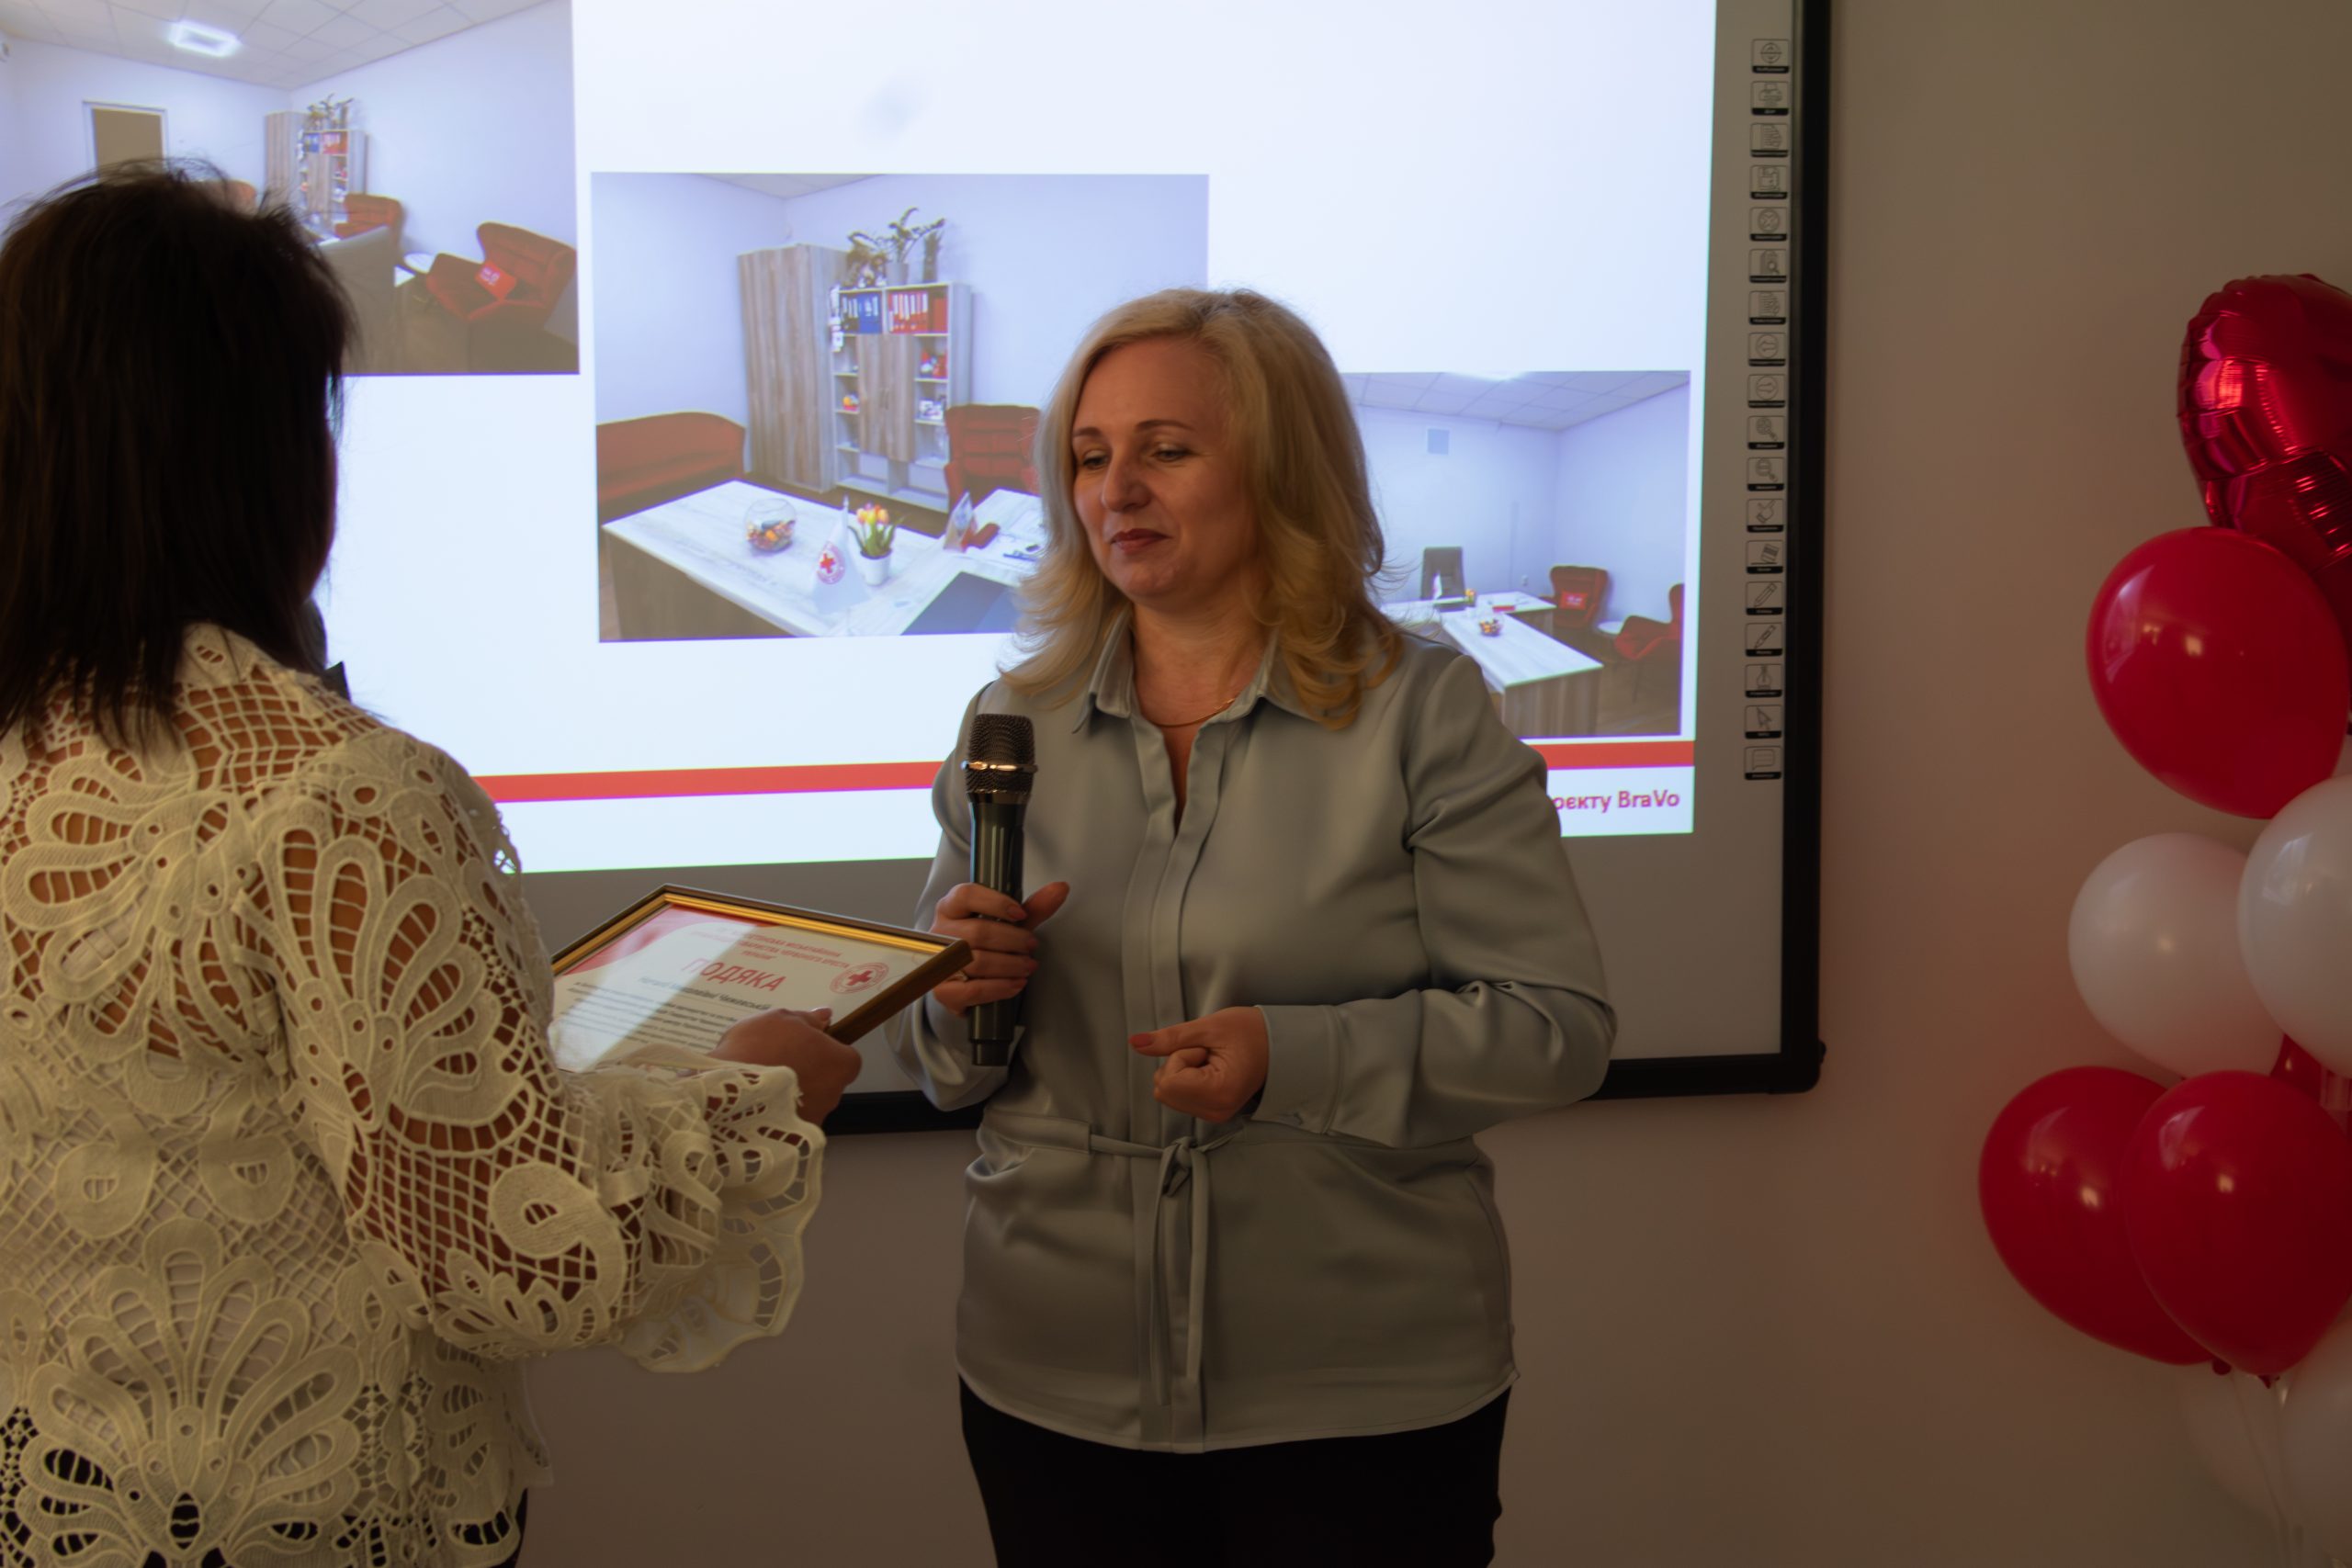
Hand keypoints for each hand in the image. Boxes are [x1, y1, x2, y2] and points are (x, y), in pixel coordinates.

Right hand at [711, 1007, 862, 1121]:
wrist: (723, 1095)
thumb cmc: (758, 1050)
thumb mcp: (780, 1019)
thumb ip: (807, 1019)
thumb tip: (824, 1017)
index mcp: (839, 1064)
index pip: (846, 1058)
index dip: (826, 1050)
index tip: (804, 1046)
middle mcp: (834, 1096)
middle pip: (827, 1081)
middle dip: (808, 1073)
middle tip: (777, 1062)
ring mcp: (814, 1121)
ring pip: (808, 1104)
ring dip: (792, 1096)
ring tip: (759, 1085)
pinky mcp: (793, 1142)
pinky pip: (789, 1125)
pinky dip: (777, 1116)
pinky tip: (752, 1106)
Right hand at [928, 880, 1071, 1017]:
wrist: (965, 981)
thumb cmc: (985, 945)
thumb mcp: (1009, 924)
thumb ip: (1033, 908)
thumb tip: (1060, 889)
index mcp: (950, 908)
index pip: (966, 895)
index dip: (995, 902)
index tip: (1021, 913)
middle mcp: (939, 933)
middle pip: (978, 932)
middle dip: (1012, 940)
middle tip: (1031, 945)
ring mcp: (938, 962)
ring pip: (977, 961)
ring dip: (1010, 965)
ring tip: (1028, 966)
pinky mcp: (943, 991)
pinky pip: (973, 989)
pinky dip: (1000, 987)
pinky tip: (1016, 983)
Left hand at [1130, 1007, 1268, 1123]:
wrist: (1278, 1043)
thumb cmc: (1251, 1032)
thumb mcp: (1208, 1027)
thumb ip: (1169, 1038)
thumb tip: (1135, 1043)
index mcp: (1218, 1094)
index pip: (1168, 1082)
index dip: (1180, 1057)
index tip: (1204, 1049)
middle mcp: (1216, 1111)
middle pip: (1164, 1090)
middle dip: (1179, 1065)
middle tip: (1208, 1054)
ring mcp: (1214, 1114)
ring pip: (1169, 1094)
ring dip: (1183, 1072)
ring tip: (1212, 1060)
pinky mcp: (1212, 1112)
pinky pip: (1179, 1097)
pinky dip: (1188, 1079)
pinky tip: (1211, 1069)